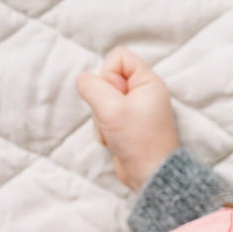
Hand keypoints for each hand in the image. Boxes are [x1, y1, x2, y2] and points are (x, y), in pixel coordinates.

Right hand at [75, 47, 178, 189]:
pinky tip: (113, 140)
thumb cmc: (138, 141)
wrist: (149, 174)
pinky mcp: (128, 124)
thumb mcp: (110, 108)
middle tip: (114, 116)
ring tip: (114, 131)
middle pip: (107, 78)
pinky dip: (103, 128)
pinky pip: (104, 116)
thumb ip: (91, 86)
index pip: (119, 57)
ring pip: (102, 99)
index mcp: (149, 83)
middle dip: (102, 98)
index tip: (114, 95)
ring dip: (101, 117)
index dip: (108, 73)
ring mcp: (136, 109)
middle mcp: (144, 93)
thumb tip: (83, 80)